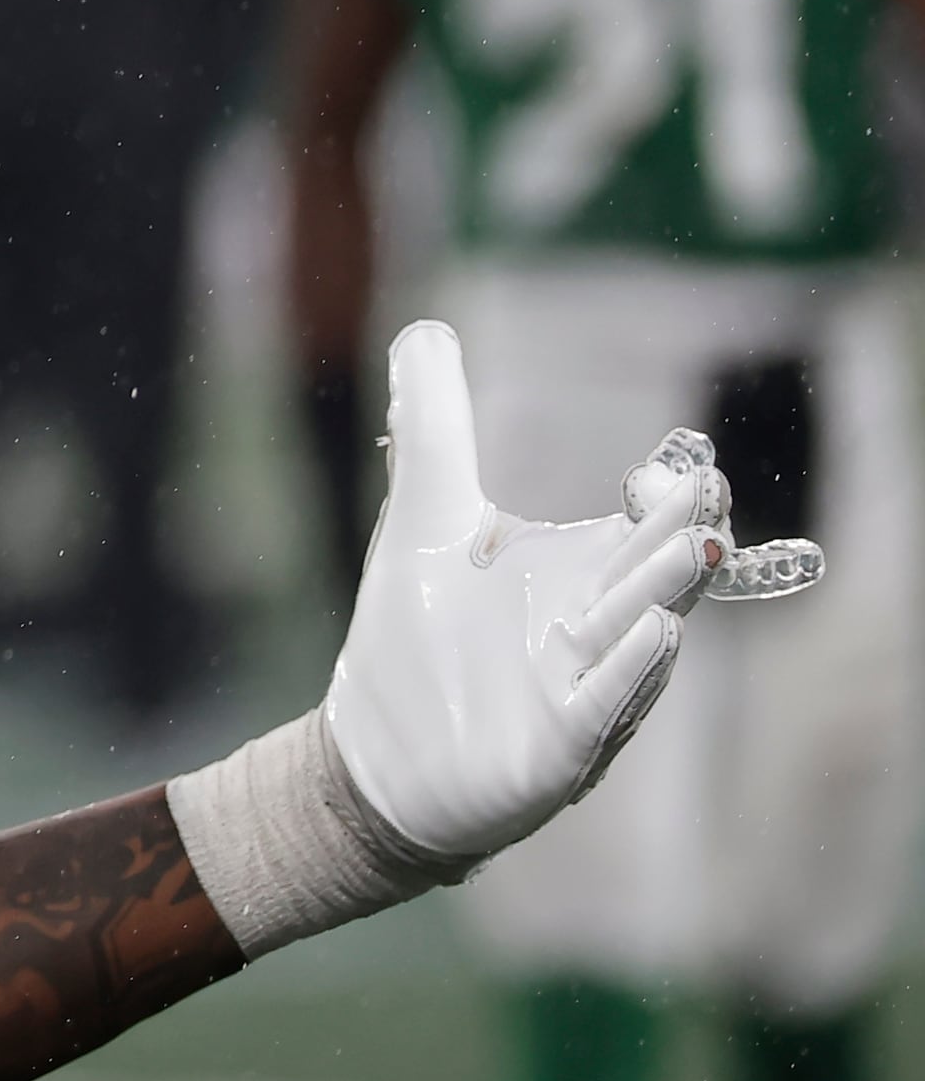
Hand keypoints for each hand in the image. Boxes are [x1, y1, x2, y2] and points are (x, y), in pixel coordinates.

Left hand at [323, 320, 819, 862]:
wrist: (375, 751)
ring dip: (665, 592)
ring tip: (697, 547)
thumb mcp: (422, 519)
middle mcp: (593, 628)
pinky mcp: (557, 745)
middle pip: (649, 575)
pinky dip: (631, 670)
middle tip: (705, 494)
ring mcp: (579, 688)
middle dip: (679, 538)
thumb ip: (434, 427)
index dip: (665, 499)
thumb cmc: (416, 639)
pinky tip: (657, 631)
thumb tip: (426, 329)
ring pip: (637, 635)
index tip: (683, 462)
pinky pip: (604, 706)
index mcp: (576, 575)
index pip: (640, 528)